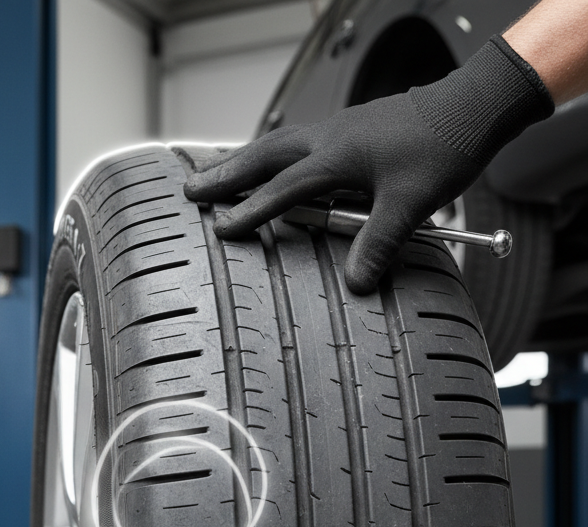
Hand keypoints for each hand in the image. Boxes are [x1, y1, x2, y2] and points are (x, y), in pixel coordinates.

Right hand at [183, 37, 553, 294]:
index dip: (250, 212)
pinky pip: (296, 142)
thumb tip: (356, 283)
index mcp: (337, 156)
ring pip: (276, 144)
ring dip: (244, 161)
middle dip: (225, 175)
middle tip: (191, 190)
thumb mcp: (411, 203)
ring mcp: (336, 129)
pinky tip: (270, 165)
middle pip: (263, 156)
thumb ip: (379, 243)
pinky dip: (272, 154)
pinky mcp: (347, 129)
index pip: (282, 190)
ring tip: (216, 176)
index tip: (221, 230)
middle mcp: (328, 137)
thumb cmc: (444, 146)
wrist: (474, 104)